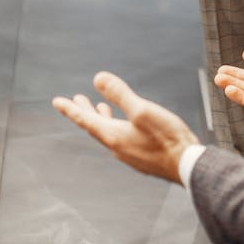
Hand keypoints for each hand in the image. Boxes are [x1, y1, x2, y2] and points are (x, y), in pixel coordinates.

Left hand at [52, 72, 198, 182]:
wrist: (186, 165)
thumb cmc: (166, 137)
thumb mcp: (141, 110)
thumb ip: (120, 94)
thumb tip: (98, 78)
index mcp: (114, 136)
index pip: (85, 120)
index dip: (71, 109)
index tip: (56, 101)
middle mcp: (117, 146)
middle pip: (95, 126)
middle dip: (84, 111)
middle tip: (74, 100)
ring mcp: (129, 153)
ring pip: (108, 132)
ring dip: (101, 117)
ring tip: (98, 107)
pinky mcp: (140, 155)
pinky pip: (120, 137)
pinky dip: (115, 125)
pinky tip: (124, 123)